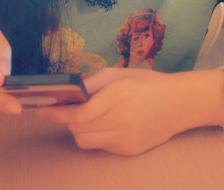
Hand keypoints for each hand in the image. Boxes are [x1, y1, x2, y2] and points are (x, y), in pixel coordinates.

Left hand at [37, 68, 187, 155]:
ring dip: (80, 131)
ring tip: (89, 118)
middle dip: (68, 120)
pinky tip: (108, 124)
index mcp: (118, 96)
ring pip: (86, 142)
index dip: (57, 114)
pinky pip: (101, 146)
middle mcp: (122, 120)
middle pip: (78, 130)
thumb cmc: (147, 83)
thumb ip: (91, 82)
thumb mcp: (118, 73)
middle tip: (71, 110)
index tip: (44, 110)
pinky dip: (97, 136)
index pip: (79, 114)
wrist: (179, 104)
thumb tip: (67, 90)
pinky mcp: (130, 150)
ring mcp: (127, 138)